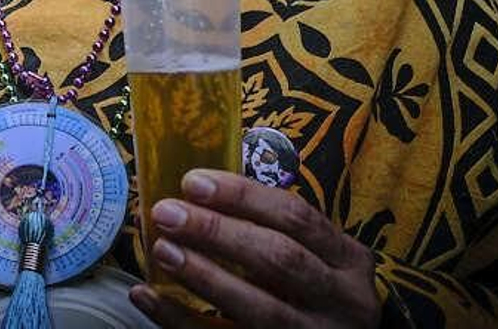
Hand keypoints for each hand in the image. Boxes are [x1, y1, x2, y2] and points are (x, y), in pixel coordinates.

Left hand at [129, 169, 379, 326]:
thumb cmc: (316, 292)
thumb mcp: (316, 258)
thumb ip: (270, 229)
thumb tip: (192, 197)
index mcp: (347, 260)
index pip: (296, 217)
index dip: (243, 196)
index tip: (193, 182)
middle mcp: (341, 300)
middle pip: (279, 258)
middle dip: (219, 232)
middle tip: (169, 214)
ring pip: (260, 308)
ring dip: (205, 276)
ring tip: (163, 250)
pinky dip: (181, 318)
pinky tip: (149, 296)